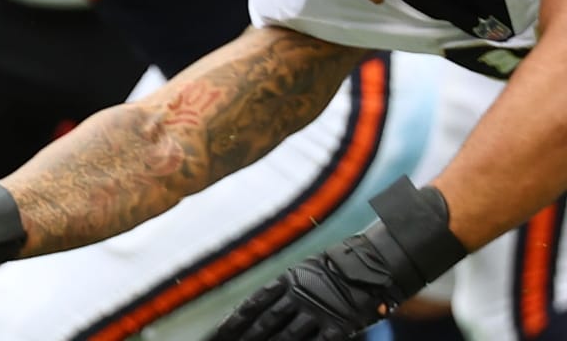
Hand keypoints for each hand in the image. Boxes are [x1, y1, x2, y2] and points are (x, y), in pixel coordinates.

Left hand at [210, 177, 465, 340]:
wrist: (380, 262)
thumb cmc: (344, 266)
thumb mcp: (309, 270)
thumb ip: (288, 290)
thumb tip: (262, 309)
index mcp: (288, 280)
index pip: (252, 305)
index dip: (232, 323)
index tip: (214, 336)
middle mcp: (298, 296)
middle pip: (262, 325)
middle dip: (241, 340)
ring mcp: (317, 311)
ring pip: (283, 337)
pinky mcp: (338, 325)